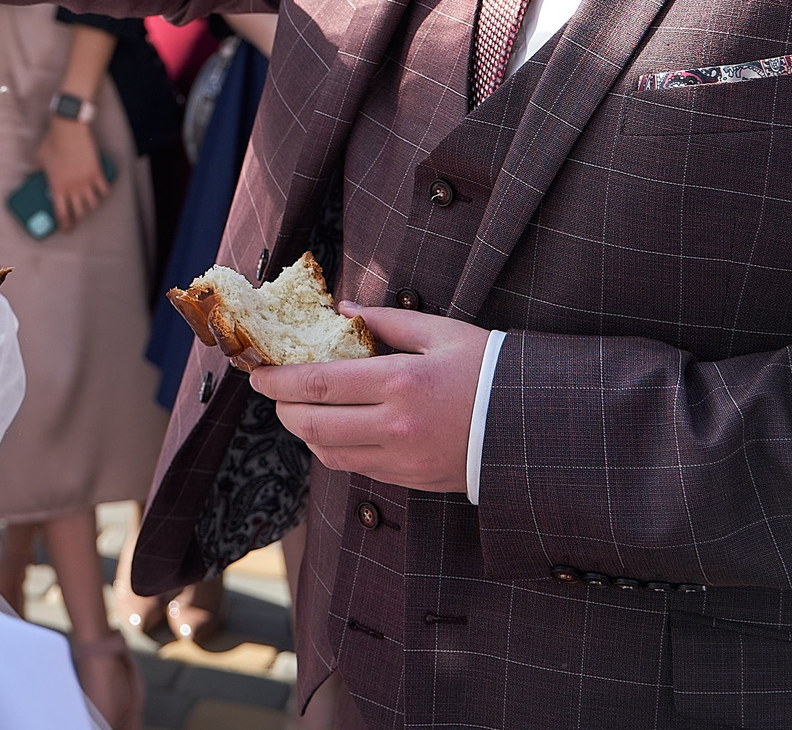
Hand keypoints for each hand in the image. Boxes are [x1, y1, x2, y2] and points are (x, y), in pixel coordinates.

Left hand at [35, 114, 109, 231]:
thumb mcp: (39, 157)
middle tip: (78, 215)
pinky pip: (104, 189)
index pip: (62, 214)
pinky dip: (104, 192)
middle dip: (79, 217)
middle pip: (80, 212)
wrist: (69, 129)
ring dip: (91, 206)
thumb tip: (30, 175)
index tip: (66, 230)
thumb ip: (35, 170)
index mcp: (57, 187)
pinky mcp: (97, 172)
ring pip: (93, 203)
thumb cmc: (52, 142)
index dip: (65, 225)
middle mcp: (73, 187)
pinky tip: (102, 191)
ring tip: (89, 204)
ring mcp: (86, 181)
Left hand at [248, 305, 490, 494]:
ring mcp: (403, 459)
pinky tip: (333, 429)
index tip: (258, 373)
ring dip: (304, 432)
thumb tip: (343, 311)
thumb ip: (386, 321)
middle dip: (282, 409)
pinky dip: (333, 449)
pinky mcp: (411, 479)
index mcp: (401, 383)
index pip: (320, 383)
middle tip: (271, 392)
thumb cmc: (490, 370)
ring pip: (329, 453)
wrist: (533, 426)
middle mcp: (396, 427)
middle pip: (313, 425)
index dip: (280, 381)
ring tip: (298, 409)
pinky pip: (356, 468)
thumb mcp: (442, 332)